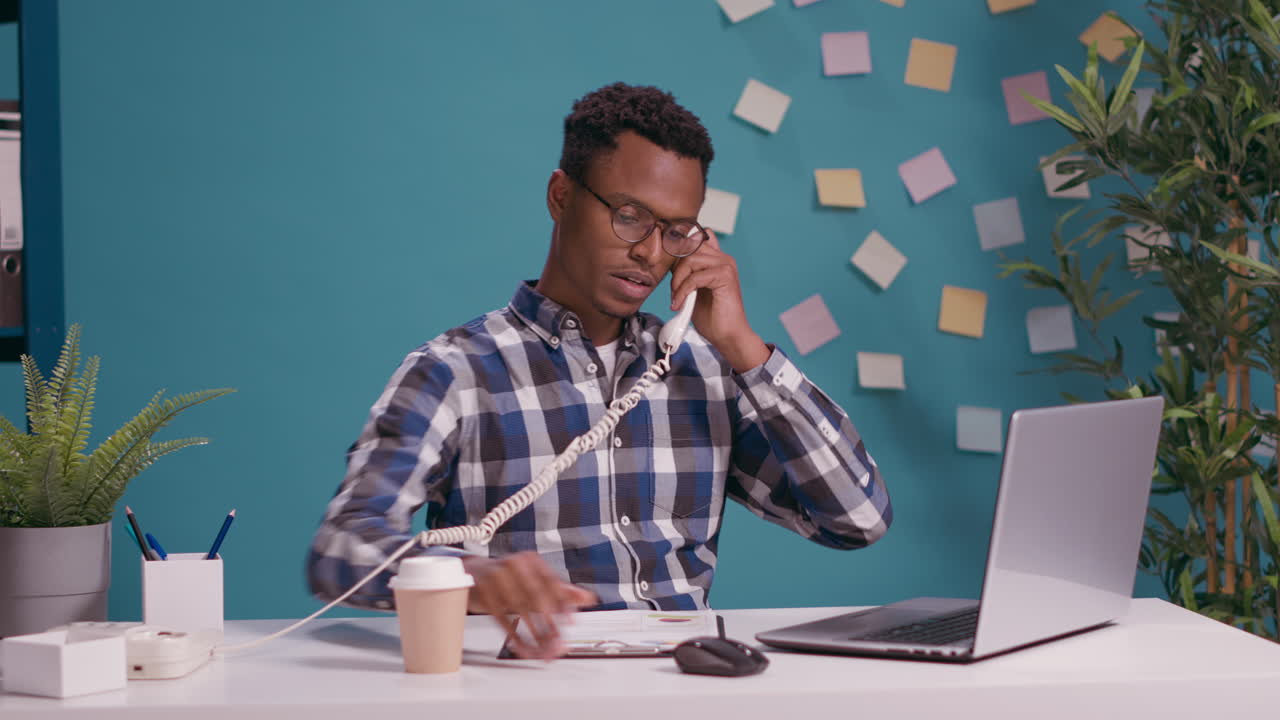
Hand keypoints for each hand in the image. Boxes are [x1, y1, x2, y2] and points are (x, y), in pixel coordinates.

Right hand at [461, 552, 596, 659]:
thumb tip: (588, 598)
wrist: (473, 573)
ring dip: (534, 634)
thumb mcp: (537, 581)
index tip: (571, 623)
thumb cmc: (510, 578)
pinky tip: (524, 649)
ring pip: (520, 611)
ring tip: (545, 650)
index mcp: (531, 560)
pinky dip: (515, 637)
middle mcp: (514, 565)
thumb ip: (563, 591)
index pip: (551, 582)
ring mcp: (496, 578)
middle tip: (558, 643)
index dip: (563, 604)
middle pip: (536, 597)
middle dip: (550, 624)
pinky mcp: (483, 594)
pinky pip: (502, 620)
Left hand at [669, 230, 769, 371]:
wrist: (728, 336)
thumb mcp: (691, 289)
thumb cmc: (711, 316)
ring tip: (676, 298)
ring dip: (678, 280)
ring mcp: (726, 265)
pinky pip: (695, 277)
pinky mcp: (725, 276)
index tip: (668, 267)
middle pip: (688, 248)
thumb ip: (685, 272)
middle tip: (673, 291)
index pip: (694, 238)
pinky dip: (683, 291)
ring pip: (690, 260)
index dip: (679, 248)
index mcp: (716, 259)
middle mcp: (723, 258)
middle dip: (675, 269)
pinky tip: (679, 304)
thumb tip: (669, 260)